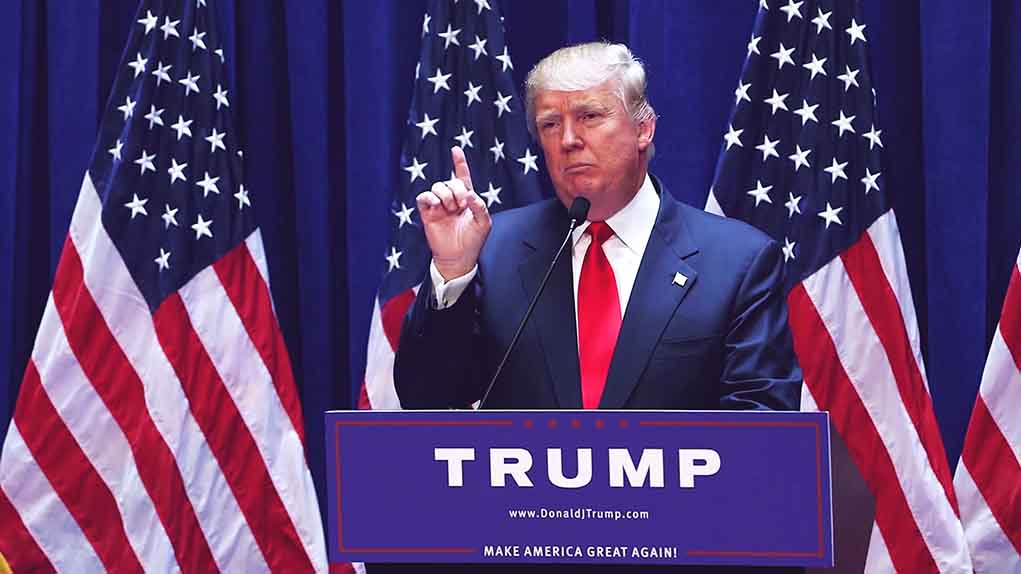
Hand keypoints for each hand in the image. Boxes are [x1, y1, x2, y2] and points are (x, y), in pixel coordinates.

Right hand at [416, 147, 491, 279]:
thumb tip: (468, 193)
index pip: (462, 176)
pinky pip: (423, 197)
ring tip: (451, 209)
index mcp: (466, 199)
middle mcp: (452, 199)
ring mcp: (439, 205)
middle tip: (461, 205)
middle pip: (450, 181)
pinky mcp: (428, 213)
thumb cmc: (473, 241)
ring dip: (446, 195)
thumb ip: (480, 205)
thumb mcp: (484, 222)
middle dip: (457, 189)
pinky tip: (437, 205)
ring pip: (437, 186)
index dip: (459, 163)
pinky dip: (430, 197)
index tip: (455, 149)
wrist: (458, 258)